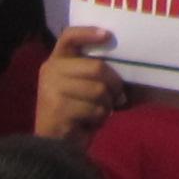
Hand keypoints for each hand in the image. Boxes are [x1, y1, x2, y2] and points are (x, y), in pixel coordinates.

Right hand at [36, 26, 129, 140]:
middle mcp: (50, 70)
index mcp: (57, 61)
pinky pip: (94, 109)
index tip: (108, 35)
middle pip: (97, 67)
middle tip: (118, 98)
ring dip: (106, 105)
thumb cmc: (76, 112)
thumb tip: (127, 62)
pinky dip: (99, 119)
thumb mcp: (84, 86)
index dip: (88, 33)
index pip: (69, 37)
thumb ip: (94, 72)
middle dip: (114, 85)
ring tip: (99, 112)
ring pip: (98, 90)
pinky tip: (89, 123)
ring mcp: (50, 89)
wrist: (55, 145)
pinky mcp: (57, 109)